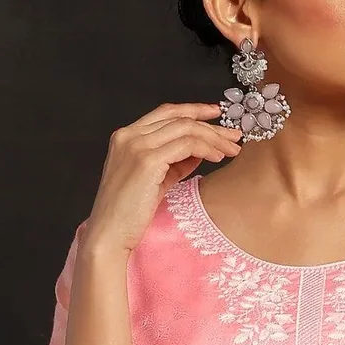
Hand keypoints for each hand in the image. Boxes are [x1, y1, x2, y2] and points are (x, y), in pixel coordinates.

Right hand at [81, 102, 241, 256]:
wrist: (109, 234)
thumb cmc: (128, 214)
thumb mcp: (154, 181)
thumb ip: (173, 163)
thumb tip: (198, 153)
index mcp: (126, 137)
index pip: (165, 113)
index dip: (193, 110)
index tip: (216, 115)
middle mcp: (129, 135)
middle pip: (178, 118)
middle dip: (210, 124)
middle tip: (234, 134)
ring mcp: (137, 146)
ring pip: (185, 128)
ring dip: (213, 137)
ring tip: (232, 149)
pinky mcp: (147, 161)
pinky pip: (186, 145)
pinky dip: (206, 148)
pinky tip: (218, 157)